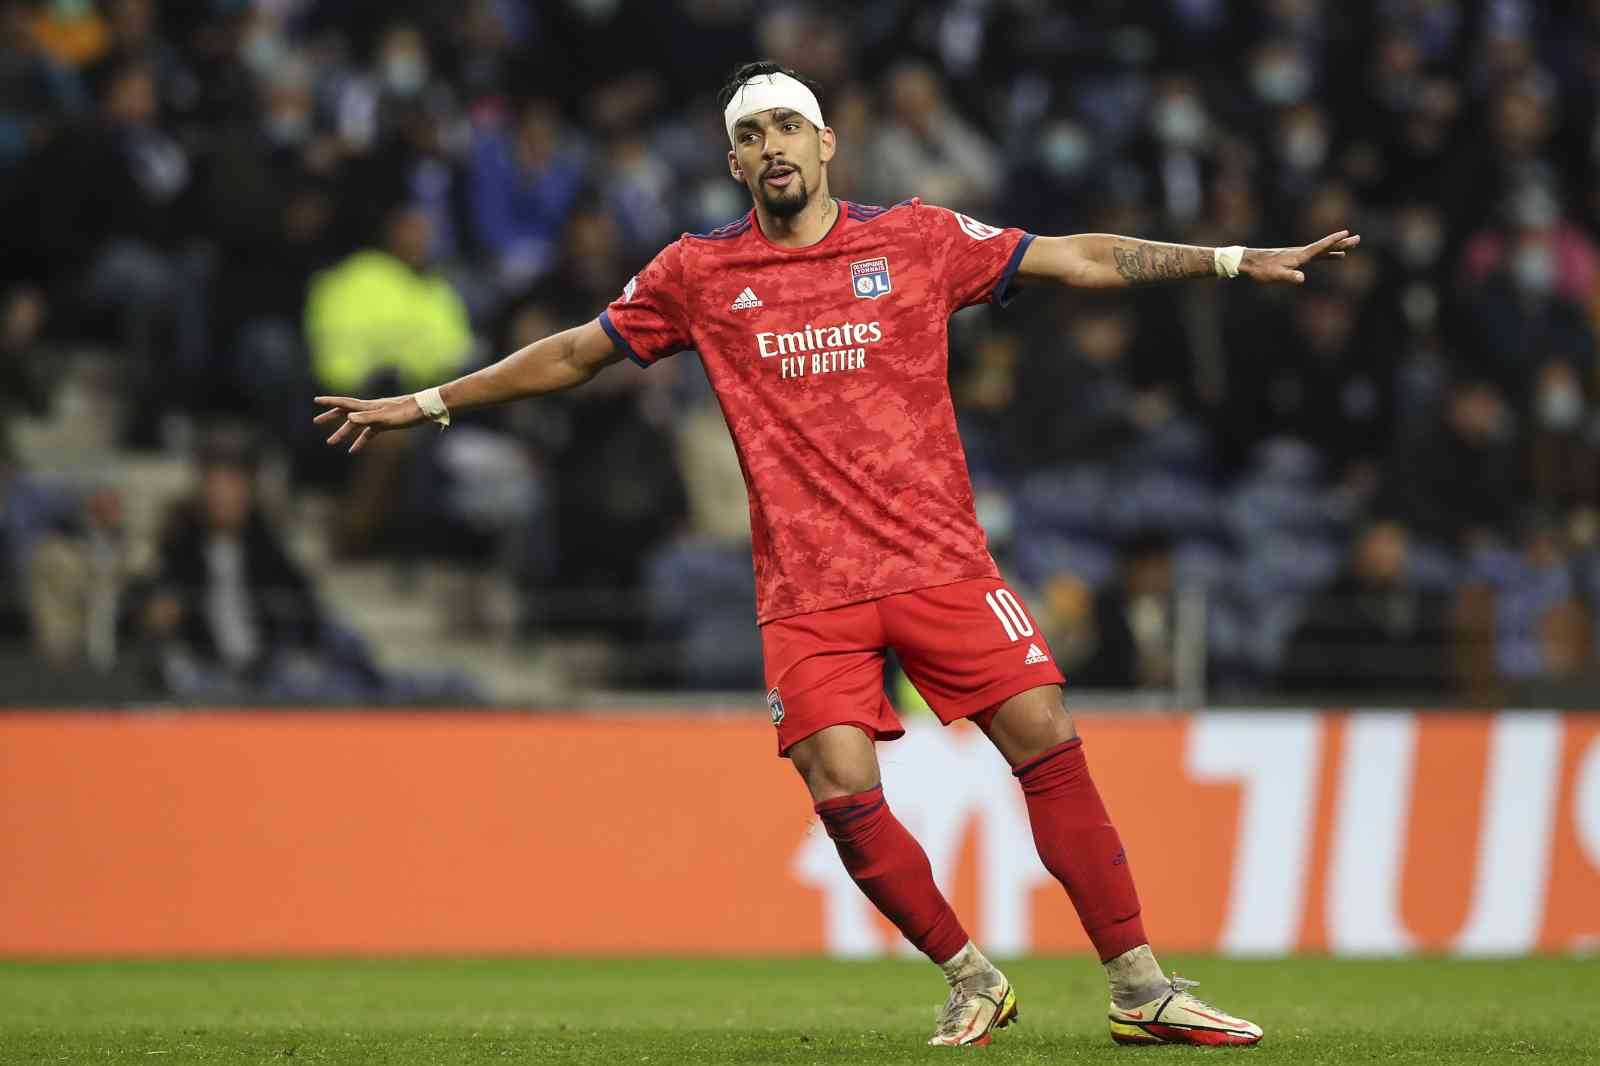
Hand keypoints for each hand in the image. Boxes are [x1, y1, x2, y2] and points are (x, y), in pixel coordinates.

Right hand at [313, 394, 427, 453]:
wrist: (425, 410)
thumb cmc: (407, 412)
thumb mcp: (386, 417)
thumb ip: (367, 418)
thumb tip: (349, 419)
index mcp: (368, 407)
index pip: (345, 403)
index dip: (330, 402)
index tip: (316, 400)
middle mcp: (370, 410)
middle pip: (346, 413)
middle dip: (331, 417)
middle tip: (316, 422)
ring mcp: (377, 417)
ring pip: (356, 425)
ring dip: (343, 433)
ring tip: (330, 442)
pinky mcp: (385, 424)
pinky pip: (368, 433)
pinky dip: (360, 441)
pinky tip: (353, 450)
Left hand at [1240, 230, 1360, 283]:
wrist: (1248, 262)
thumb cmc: (1261, 269)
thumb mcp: (1276, 275)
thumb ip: (1289, 276)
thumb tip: (1302, 279)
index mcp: (1299, 255)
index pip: (1320, 247)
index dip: (1333, 241)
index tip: (1347, 232)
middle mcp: (1301, 252)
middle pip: (1325, 247)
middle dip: (1341, 243)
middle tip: (1358, 238)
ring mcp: (1298, 255)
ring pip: (1321, 251)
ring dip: (1335, 249)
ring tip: (1348, 249)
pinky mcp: (1294, 258)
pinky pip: (1314, 256)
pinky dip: (1324, 255)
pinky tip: (1328, 257)